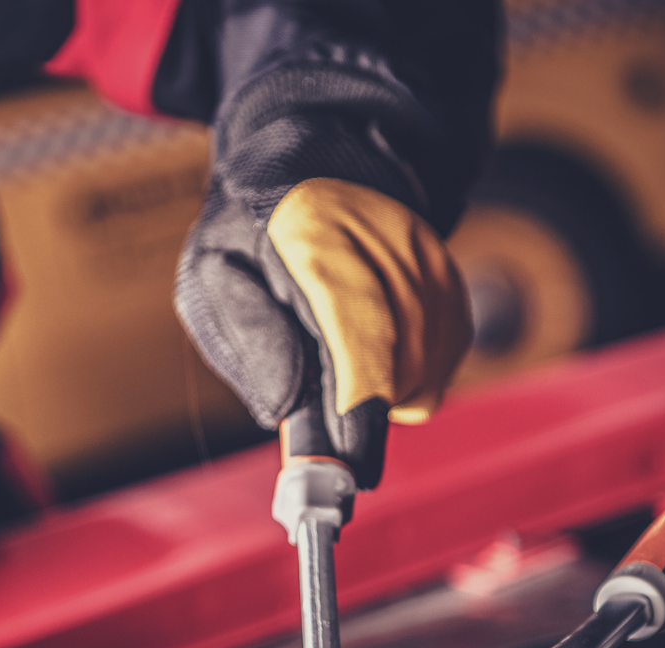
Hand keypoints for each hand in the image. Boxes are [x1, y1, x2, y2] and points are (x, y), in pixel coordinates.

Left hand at [177, 166, 471, 488]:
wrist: (308, 169)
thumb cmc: (252, 234)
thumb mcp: (213, 277)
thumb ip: (250, 341)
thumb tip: (287, 410)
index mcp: (318, 236)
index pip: (360, 326)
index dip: (359, 401)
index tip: (348, 461)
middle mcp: (387, 243)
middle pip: (401, 362)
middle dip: (362, 411)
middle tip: (325, 430)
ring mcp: (429, 260)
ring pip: (427, 370)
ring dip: (386, 396)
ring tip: (342, 379)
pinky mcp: (450, 280)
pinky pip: (445, 356)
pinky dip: (411, 376)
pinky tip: (374, 359)